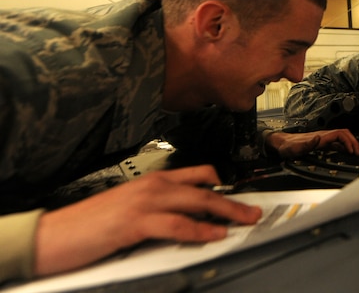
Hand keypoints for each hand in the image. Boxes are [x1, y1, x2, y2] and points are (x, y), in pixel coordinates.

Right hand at [34, 165, 261, 276]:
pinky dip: (199, 230)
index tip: (242, 194)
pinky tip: (214, 235)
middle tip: (254, 211)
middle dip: (234, 201)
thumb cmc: (89, 225)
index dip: (223, 184)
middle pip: (205, 189)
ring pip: (197, 202)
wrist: (53, 234)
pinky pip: (177, 225)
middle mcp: (151, 186)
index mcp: (151, 180)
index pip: (197, 173)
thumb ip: (160, 210)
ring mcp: (144, 202)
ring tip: (245, 222)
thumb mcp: (131, 210)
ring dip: (227, 213)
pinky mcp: (135, 222)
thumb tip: (190, 219)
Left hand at [267, 129, 358, 157]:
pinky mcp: (321, 143)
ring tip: (357, 152)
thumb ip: (308, 144)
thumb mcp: (296, 147)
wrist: (282, 144)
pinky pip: (337, 142)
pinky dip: (345, 146)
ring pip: (342, 138)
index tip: (352, 151)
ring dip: (351, 144)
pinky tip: (347, 152)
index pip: (340, 135)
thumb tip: (318, 138)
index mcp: (321, 136)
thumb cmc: (288, 146)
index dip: (348, 142)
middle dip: (353, 142)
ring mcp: (323, 139)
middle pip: (344, 134)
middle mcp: (323, 136)